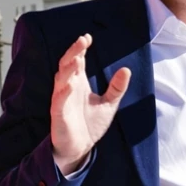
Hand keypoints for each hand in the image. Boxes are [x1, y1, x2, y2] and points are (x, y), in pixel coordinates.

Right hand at [50, 34, 130, 174]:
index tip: (88, 37)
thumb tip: (126, 70)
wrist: (80, 148)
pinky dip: (63, 92)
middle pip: (67, 65)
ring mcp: (62, 100)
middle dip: (73, 52)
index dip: (80, 48)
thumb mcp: (109, 104)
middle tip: (82, 41)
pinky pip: (58, 101)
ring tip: (77, 59)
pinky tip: (70, 84)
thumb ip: (116, 88)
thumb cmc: (90, 124)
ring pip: (61, 80)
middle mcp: (68, 88)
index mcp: (78, 83)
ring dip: (68, 69)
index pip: (77, 61)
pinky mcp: (58, 115)